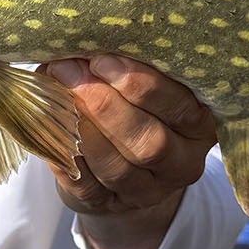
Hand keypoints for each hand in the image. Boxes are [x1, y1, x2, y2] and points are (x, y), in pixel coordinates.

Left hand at [36, 54, 218, 248]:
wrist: (125, 164)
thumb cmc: (135, 106)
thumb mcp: (142, 84)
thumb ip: (123, 66)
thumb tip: (80, 43)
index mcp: (199, 124)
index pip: (180, 107)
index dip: (141, 84)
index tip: (102, 60)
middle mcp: (183, 161)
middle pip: (150, 142)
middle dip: (106, 106)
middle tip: (70, 73)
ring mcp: (150, 190)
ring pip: (118, 168)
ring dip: (82, 130)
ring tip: (55, 96)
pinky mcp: (113, 205)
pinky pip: (88, 187)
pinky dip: (65, 158)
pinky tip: (48, 130)